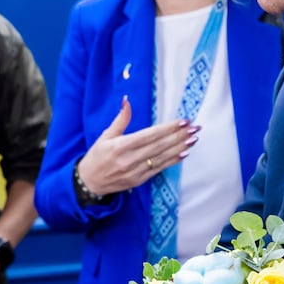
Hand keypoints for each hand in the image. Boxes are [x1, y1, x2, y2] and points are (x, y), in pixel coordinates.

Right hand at [76, 97, 198, 196]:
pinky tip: (184, 153)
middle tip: (195, 128)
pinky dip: (172, 161)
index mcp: (121, 146)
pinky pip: (159, 169)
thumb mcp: (105, 135)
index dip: (168, 128)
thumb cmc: (97, 156)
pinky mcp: (139, 180)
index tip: (182, 121)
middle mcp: (129, 159)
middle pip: (160, 146)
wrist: (89, 183)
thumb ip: (120, 119)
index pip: (150, 135)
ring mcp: (135, 171)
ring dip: (179, 147)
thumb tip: (127, 100)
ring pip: (162, 157)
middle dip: (179, 136)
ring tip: (193, 139)